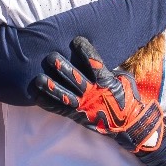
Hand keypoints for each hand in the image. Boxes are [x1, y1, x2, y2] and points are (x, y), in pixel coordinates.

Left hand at [30, 37, 165, 153]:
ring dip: (51, 86)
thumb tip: (96, 59)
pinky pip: (59, 109)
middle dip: (62, 67)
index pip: (94, 64)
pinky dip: (47, 103)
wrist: (129, 125)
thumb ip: (110, 70)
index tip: (76, 40)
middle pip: (75, 79)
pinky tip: (36, 95)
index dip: (85, 50)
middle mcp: (94, 95)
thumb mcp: (125, 80)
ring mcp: (84, 106)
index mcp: (107, 83)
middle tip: (51, 57)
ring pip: (64, 95)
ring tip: (38, 78)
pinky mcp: (77, 116)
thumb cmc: (128, 98)